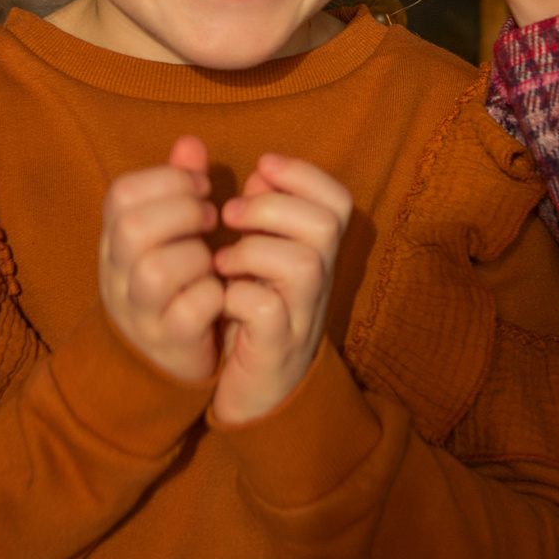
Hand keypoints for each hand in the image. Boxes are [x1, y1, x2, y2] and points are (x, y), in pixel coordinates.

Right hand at [98, 136, 226, 383]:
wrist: (156, 359)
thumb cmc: (171, 281)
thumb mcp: (167, 231)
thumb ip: (176, 187)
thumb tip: (190, 142)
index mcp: (114, 239)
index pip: (122, 193)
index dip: (167, 180)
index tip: (200, 188)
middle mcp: (116, 274)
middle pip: (133, 228)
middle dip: (182, 212)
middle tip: (210, 218)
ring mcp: (138, 311)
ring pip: (157, 271)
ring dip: (196, 256)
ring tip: (213, 259)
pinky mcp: (168, 342)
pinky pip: (187, 312)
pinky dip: (212, 296)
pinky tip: (220, 291)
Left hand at [208, 154, 351, 425]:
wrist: (255, 391)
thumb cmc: (254, 314)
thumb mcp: (263, 256)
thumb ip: (263, 211)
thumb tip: (261, 172)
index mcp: (316, 252)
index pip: (337, 200)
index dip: (304, 174)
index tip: (261, 168)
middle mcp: (320, 281)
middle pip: (326, 224)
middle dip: (272, 207)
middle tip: (231, 215)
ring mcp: (302, 315)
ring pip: (304, 264)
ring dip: (253, 250)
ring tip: (222, 260)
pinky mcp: (276, 348)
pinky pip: (269, 311)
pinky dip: (239, 295)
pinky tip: (221, 296)